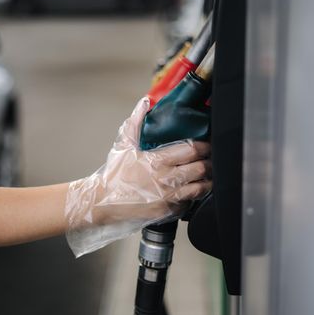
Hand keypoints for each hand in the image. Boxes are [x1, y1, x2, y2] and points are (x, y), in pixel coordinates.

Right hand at [65, 98, 211, 256]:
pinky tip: (192, 191)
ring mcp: (168, 198)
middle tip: (211, 160)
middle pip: (200, 168)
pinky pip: (189, 203)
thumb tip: (145, 102)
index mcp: (157, 161)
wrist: (101, 203)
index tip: (207, 145)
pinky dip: (193, 197)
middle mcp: (166, 179)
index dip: (203, 146)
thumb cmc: (113, 175)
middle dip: (209, 163)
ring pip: (200, 188)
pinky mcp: (168, 212)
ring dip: (206, 181)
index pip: (191, 149)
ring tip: (207, 176)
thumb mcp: (123, 146)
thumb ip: (136, 122)